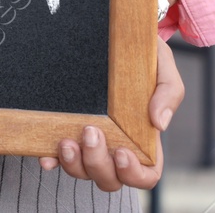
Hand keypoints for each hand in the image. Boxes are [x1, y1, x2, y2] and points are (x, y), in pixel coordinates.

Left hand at [38, 39, 183, 189]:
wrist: (114, 36)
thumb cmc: (143, 55)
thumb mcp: (162, 67)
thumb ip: (168, 92)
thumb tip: (159, 123)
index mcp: (144, 139)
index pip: (146, 174)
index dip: (134, 174)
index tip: (122, 152)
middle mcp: (116, 145)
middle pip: (110, 178)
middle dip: (98, 164)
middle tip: (91, 132)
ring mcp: (90, 141)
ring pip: (83, 172)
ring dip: (74, 164)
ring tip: (66, 141)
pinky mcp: (67, 130)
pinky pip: (58, 157)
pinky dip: (52, 161)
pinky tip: (46, 156)